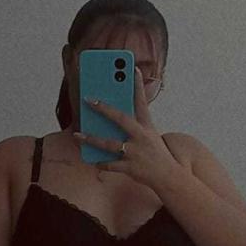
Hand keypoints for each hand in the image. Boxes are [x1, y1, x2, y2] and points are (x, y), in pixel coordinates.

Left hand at [73, 66, 178, 188]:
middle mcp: (141, 136)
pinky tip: (93, 160)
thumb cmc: (156, 153)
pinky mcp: (131, 167)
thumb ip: (136, 125)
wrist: (168, 176)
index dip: (138, 85)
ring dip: (91, 139)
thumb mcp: (150, 135)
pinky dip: (101, 163)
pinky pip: (111, 165)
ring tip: (77, 135)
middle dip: (103, 108)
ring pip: (109, 144)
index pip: (142, 102)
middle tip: (88, 99)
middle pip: (120, 119)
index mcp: (147, 126)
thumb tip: (114, 118)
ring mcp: (135, 152)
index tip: (133, 69)